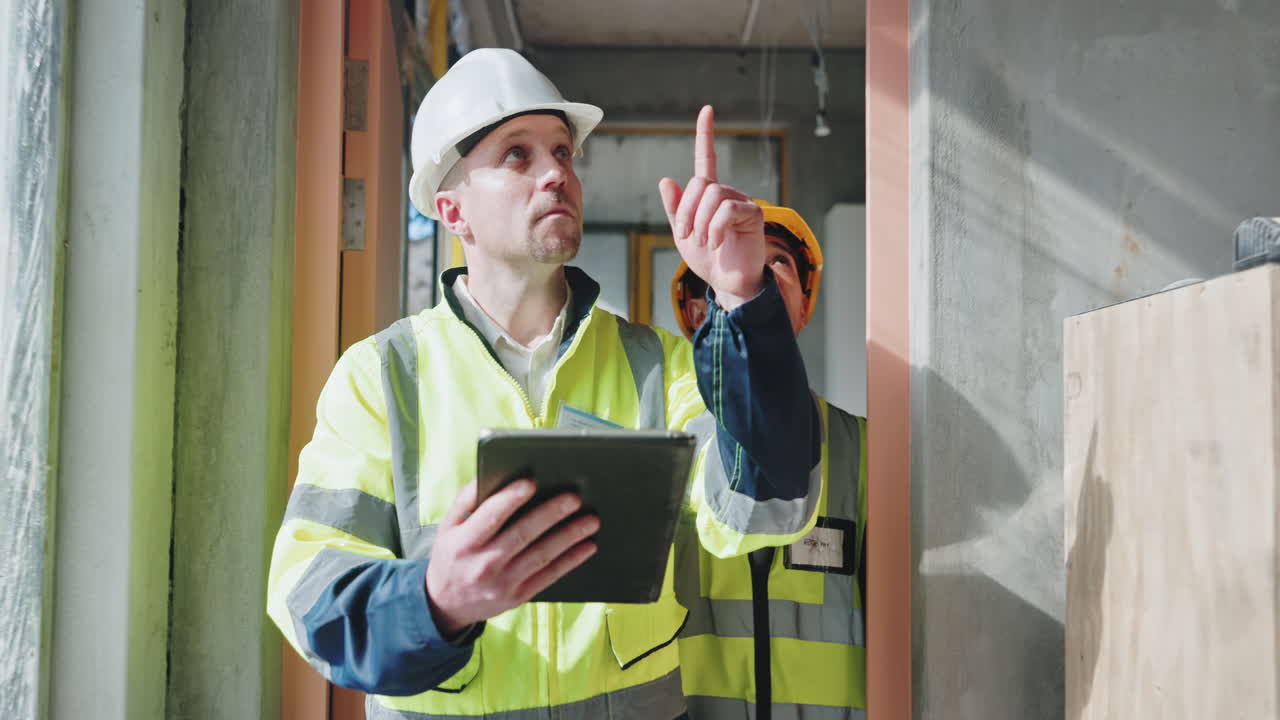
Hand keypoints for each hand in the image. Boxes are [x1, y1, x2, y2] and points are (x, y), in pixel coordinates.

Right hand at [425, 479, 598, 635]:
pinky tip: (588, 546)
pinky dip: (571, 561)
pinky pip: (549, 576)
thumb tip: (490, 473)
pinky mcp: (518, 596)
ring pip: (542, 556)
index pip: (489, 516)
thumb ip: (466, 499)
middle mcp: (483, 564)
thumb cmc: (452, 555)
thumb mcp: (448, 526)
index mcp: (464, 542)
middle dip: (550, 514)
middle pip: (522, 534)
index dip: (510, 498)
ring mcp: (503, 583)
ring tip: (591, 520)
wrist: (446, 605)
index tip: (531, 482)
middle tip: (574, 497)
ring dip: (569, 536)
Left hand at [658, 105, 765, 309]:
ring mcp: (742, 202)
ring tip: (705, 241)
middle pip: (701, 183)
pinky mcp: (754, 214)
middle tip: (688, 235)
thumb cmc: (708, 259)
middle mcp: (727, 193)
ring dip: (701, 222)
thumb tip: (667, 180)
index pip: (708, 159)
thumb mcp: (683, 234)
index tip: (707, 110)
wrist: (728, 283)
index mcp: (709, 195)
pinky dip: (716, 228)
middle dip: (687, 211)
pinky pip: (727, 210)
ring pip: (713, 196)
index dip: (706, 134)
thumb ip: (676, 209)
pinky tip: (718, 242)